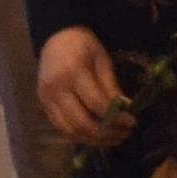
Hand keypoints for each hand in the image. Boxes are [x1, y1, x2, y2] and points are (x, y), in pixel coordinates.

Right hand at [37, 26, 134, 146]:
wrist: (56, 37)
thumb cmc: (83, 45)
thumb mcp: (103, 60)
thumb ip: (111, 86)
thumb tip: (125, 110)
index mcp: (73, 73)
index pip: (97, 104)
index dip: (117, 117)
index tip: (132, 122)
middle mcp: (56, 89)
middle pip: (81, 122)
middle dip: (106, 133)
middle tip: (125, 134)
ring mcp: (46, 99)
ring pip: (70, 131)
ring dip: (94, 140)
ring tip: (113, 139)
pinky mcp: (43, 105)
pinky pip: (61, 128)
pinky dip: (80, 136)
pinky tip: (96, 136)